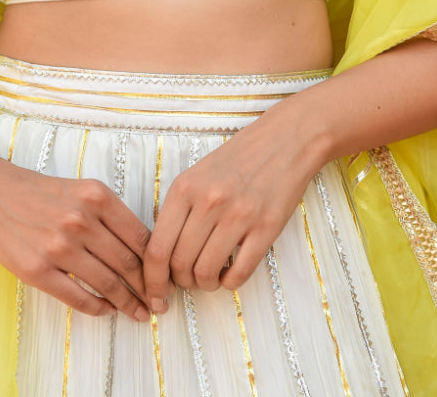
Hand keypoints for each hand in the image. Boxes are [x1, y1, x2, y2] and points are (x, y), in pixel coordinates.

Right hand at [0, 152, 154, 321]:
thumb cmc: (42, 193)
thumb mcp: (82, 190)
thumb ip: (111, 215)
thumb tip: (145, 250)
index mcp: (97, 195)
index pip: (140, 237)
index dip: (158, 264)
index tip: (166, 280)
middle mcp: (81, 219)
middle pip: (128, 263)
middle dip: (148, 289)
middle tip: (158, 304)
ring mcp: (58, 246)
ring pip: (107, 283)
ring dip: (128, 303)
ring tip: (138, 313)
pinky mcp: (37, 270)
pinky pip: (78, 297)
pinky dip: (98, 308)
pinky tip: (107, 309)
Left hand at [142, 106, 317, 306]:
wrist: (285, 140)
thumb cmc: (238, 158)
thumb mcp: (197, 174)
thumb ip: (179, 209)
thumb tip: (163, 255)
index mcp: (185, 188)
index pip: (157, 249)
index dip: (152, 281)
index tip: (156, 296)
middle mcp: (208, 201)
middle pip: (180, 264)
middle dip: (180, 283)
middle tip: (188, 281)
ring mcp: (238, 215)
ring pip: (207, 272)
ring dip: (205, 284)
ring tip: (210, 277)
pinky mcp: (266, 228)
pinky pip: (239, 273)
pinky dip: (230, 283)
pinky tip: (231, 272)